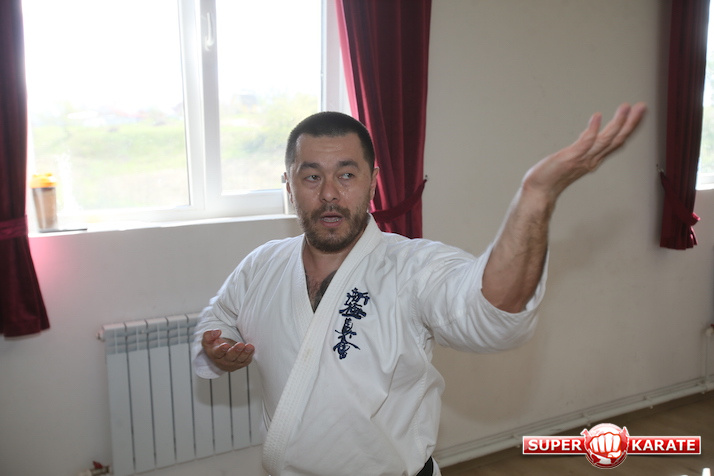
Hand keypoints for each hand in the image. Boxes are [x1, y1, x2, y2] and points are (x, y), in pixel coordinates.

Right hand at [201, 329, 254, 371]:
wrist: (221, 353)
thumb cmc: (214, 345)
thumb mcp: (208, 339)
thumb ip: (209, 335)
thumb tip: (217, 332)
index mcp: (215, 354)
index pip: (217, 353)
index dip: (221, 350)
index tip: (225, 345)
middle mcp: (224, 361)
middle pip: (230, 357)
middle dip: (236, 351)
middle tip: (240, 344)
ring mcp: (233, 364)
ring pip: (239, 360)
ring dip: (245, 353)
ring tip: (250, 346)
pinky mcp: (241, 364)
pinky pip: (246, 361)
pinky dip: (249, 355)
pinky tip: (252, 349)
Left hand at [522, 102, 646, 203]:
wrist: (539, 191)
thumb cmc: (551, 177)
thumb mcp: (572, 159)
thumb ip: (582, 148)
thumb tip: (588, 135)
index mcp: (593, 159)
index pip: (616, 141)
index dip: (628, 128)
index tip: (637, 113)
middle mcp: (591, 159)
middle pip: (617, 139)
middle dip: (631, 123)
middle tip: (642, 107)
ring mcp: (582, 159)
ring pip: (606, 139)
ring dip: (617, 123)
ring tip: (626, 107)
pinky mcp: (571, 158)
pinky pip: (585, 142)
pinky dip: (593, 129)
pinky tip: (597, 116)